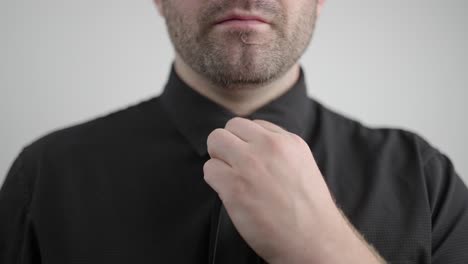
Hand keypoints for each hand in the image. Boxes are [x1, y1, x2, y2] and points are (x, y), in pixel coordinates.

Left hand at [203, 117, 383, 263]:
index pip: (252, 125)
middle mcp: (269, 147)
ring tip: (232, 179)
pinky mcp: (234, 186)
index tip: (252, 161)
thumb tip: (249, 144)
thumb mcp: (301, 165)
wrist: (314, 240)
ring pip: (215, 142)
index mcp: (288, 141)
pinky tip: (230, 194)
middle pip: (229, 127)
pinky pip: (209, 169)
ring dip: (219, 161)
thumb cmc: (308, 209)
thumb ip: (278, 150)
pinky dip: (215, 181)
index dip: (246, 144)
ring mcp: (250, 165)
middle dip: (227, 146)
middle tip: (234, 166)